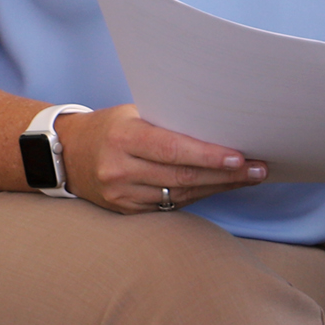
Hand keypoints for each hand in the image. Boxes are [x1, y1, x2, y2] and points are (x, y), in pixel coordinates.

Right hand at [55, 105, 266, 214]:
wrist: (66, 154)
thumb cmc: (109, 126)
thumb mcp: (133, 114)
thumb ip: (169, 122)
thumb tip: (219, 125)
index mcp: (123, 138)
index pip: (173, 149)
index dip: (209, 156)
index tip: (240, 157)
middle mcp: (120, 169)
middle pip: (183, 176)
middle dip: (226, 174)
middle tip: (259, 169)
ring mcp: (121, 194)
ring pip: (180, 194)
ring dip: (219, 187)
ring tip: (250, 178)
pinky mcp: (126, 210)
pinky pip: (170, 204)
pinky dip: (198, 195)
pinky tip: (220, 187)